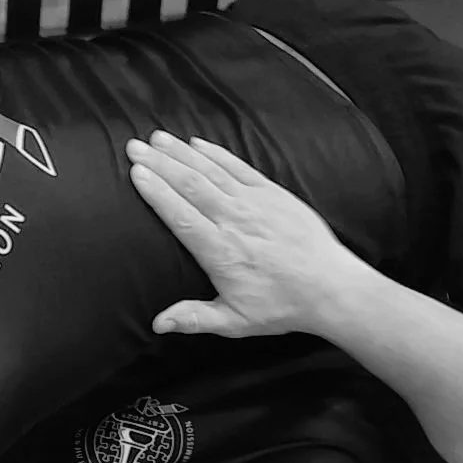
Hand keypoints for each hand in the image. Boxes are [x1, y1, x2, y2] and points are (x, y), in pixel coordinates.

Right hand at [126, 132, 363, 337]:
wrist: (329, 287)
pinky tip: (196, 143)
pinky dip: (216, 153)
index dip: (156, 191)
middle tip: (134, 146)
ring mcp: (255, 202)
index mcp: (220, 252)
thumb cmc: (281, 306)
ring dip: (181, 152)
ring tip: (156, 138)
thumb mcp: (234, 321)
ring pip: (211, 170)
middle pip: (190, 184)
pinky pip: (238, 167)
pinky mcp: (272, 193)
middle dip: (160, 163)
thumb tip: (158, 324)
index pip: (180, 215)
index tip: (136, 173)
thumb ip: (194, 318)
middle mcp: (235, 220)